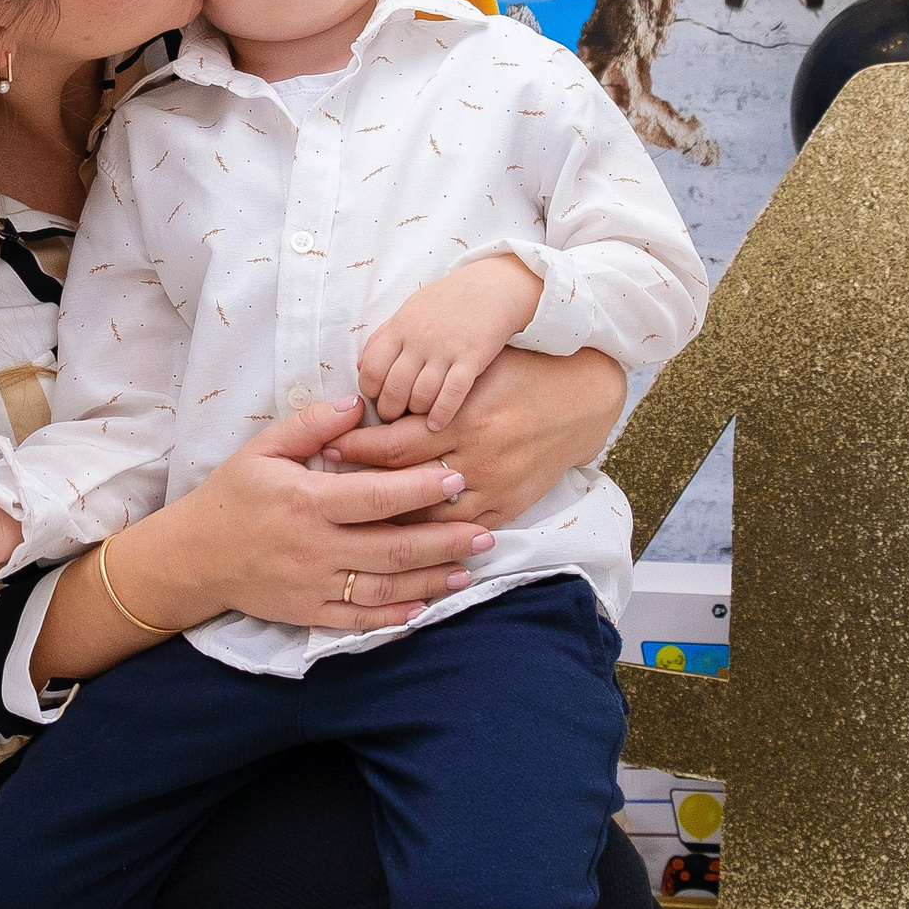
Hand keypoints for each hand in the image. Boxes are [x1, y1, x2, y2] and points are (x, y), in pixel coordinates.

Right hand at [108, 398, 494, 635]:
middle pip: (394, 546)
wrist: (192, 557)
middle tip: (486, 532)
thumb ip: (309, 425)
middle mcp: (314, 546)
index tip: (457, 480)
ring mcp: (313, 584)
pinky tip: (424, 605)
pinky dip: (395, 614)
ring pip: (385, 585)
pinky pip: (359, 618)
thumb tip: (356, 404)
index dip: (421, 490)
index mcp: (306, 501)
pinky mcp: (308, 612)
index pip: (376, 496)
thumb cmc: (230, 496)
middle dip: (445, 540)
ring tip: (469, 569)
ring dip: (432, 579)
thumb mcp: (261, 450)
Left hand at [326, 345, 625, 528]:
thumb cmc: (518, 374)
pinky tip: (404, 537)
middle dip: (362, 487)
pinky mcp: (509, 506)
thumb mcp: (473, 371)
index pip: (394, 443)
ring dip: (392, 521)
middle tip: (328, 490)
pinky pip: (461, 532)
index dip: (357, 448)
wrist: (580, 399)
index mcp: (463, 418)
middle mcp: (477, 457)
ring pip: (430, 517)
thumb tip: (372, 401)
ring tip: (356, 521)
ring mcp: (494, 487)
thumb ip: (428, 389)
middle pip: (404, 483)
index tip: (330, 448)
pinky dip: (431, 537)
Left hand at [357, 254, 544, 426]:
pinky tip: (436, 424)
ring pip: (420, 395)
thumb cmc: (446, 302)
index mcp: (400, 328)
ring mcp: (445, 350)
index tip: (378, 397)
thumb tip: (360, 365)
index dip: (370, 390)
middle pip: (393, 388)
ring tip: (416, 417)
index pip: (371, 369)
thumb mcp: (409, 311)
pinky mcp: (472, 359)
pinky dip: (441, 412)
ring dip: (415, 413)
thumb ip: (384, 337)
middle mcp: (419, 340)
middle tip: (395, 416)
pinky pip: (452, 393)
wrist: (492, 287)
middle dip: (390, 410)